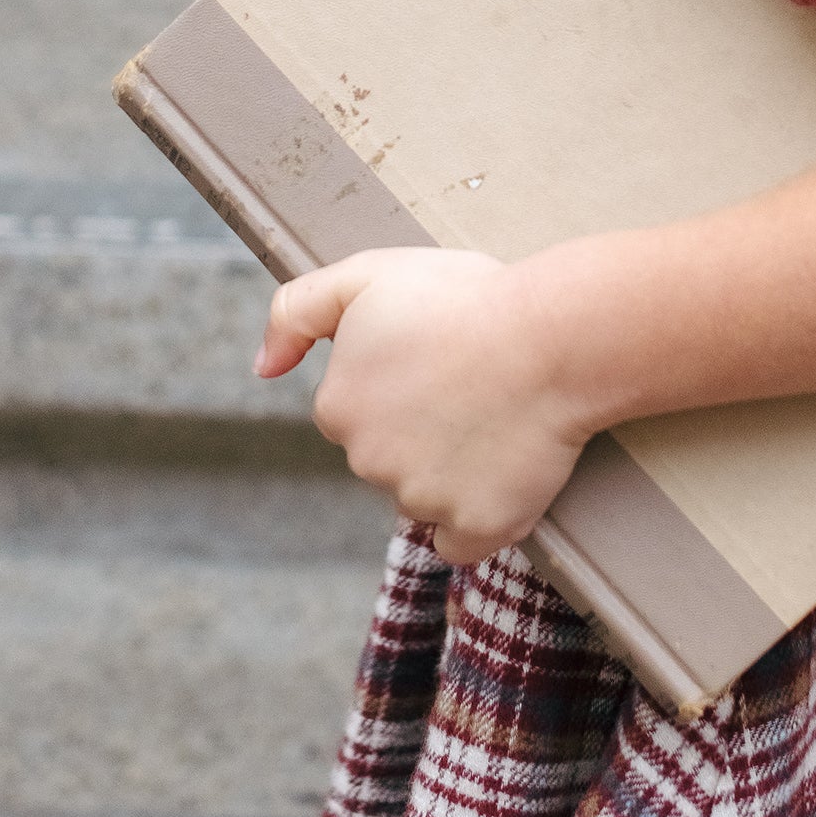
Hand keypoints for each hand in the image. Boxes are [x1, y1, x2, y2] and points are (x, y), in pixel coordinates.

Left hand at [254, 248, 589, 564]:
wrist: (555, 335)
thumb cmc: (468, 298)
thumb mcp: (367, 274)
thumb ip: (296, 311)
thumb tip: (261, 367)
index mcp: (338, 407)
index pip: (356, 411)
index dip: (398, 383)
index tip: (438, 358)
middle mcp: (368, 463)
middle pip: (387, 457)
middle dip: (421, 428)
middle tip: (473, 385)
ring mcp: (423, 501)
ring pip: (424, 495)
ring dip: (452, 469)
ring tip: (498, 417)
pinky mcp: (478, 528)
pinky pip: (462, 541)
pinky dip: (477, 519)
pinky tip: (499, 477)